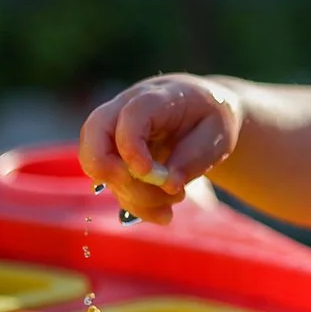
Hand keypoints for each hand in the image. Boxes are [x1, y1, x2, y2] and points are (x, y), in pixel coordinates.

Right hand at [78, 73, 241, 224]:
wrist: (202, 110)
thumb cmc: (211, 116)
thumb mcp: (218, 132)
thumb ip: (194, 156)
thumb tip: (167, 184)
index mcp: (156, 98)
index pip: (130, 116)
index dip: (131, 147)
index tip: (150, 173)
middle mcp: (125, 111)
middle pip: (92, 133)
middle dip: (108, 170)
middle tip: (144, 190)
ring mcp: (115, 135)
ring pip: (101, 166)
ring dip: (135, 195)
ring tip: (177, 197)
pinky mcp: (116, 159)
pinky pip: (114, 185)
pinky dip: (136, 205)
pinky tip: (164, 213)